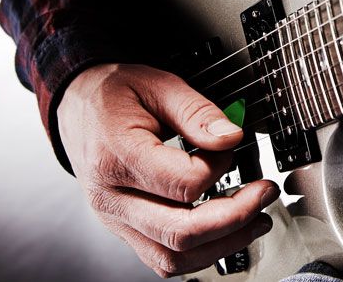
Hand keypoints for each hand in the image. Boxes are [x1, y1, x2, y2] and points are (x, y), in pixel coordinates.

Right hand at [59, 63, 278, 277]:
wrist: (77, 104)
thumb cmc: (114, 94)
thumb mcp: (157, 84)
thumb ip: (196, 112)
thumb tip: (232, 137)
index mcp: (115, 157)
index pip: (182, 185)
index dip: (220, 168)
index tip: (232, 147)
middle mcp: (111, 198)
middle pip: (179, 232)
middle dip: (235, 218)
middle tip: (265, 193)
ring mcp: (115, 219)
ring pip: (171, 257)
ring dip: (222, 245)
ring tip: (256, 221)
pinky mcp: (123, 228)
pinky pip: (161, 258)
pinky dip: (199, 253)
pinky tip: (225, 232)